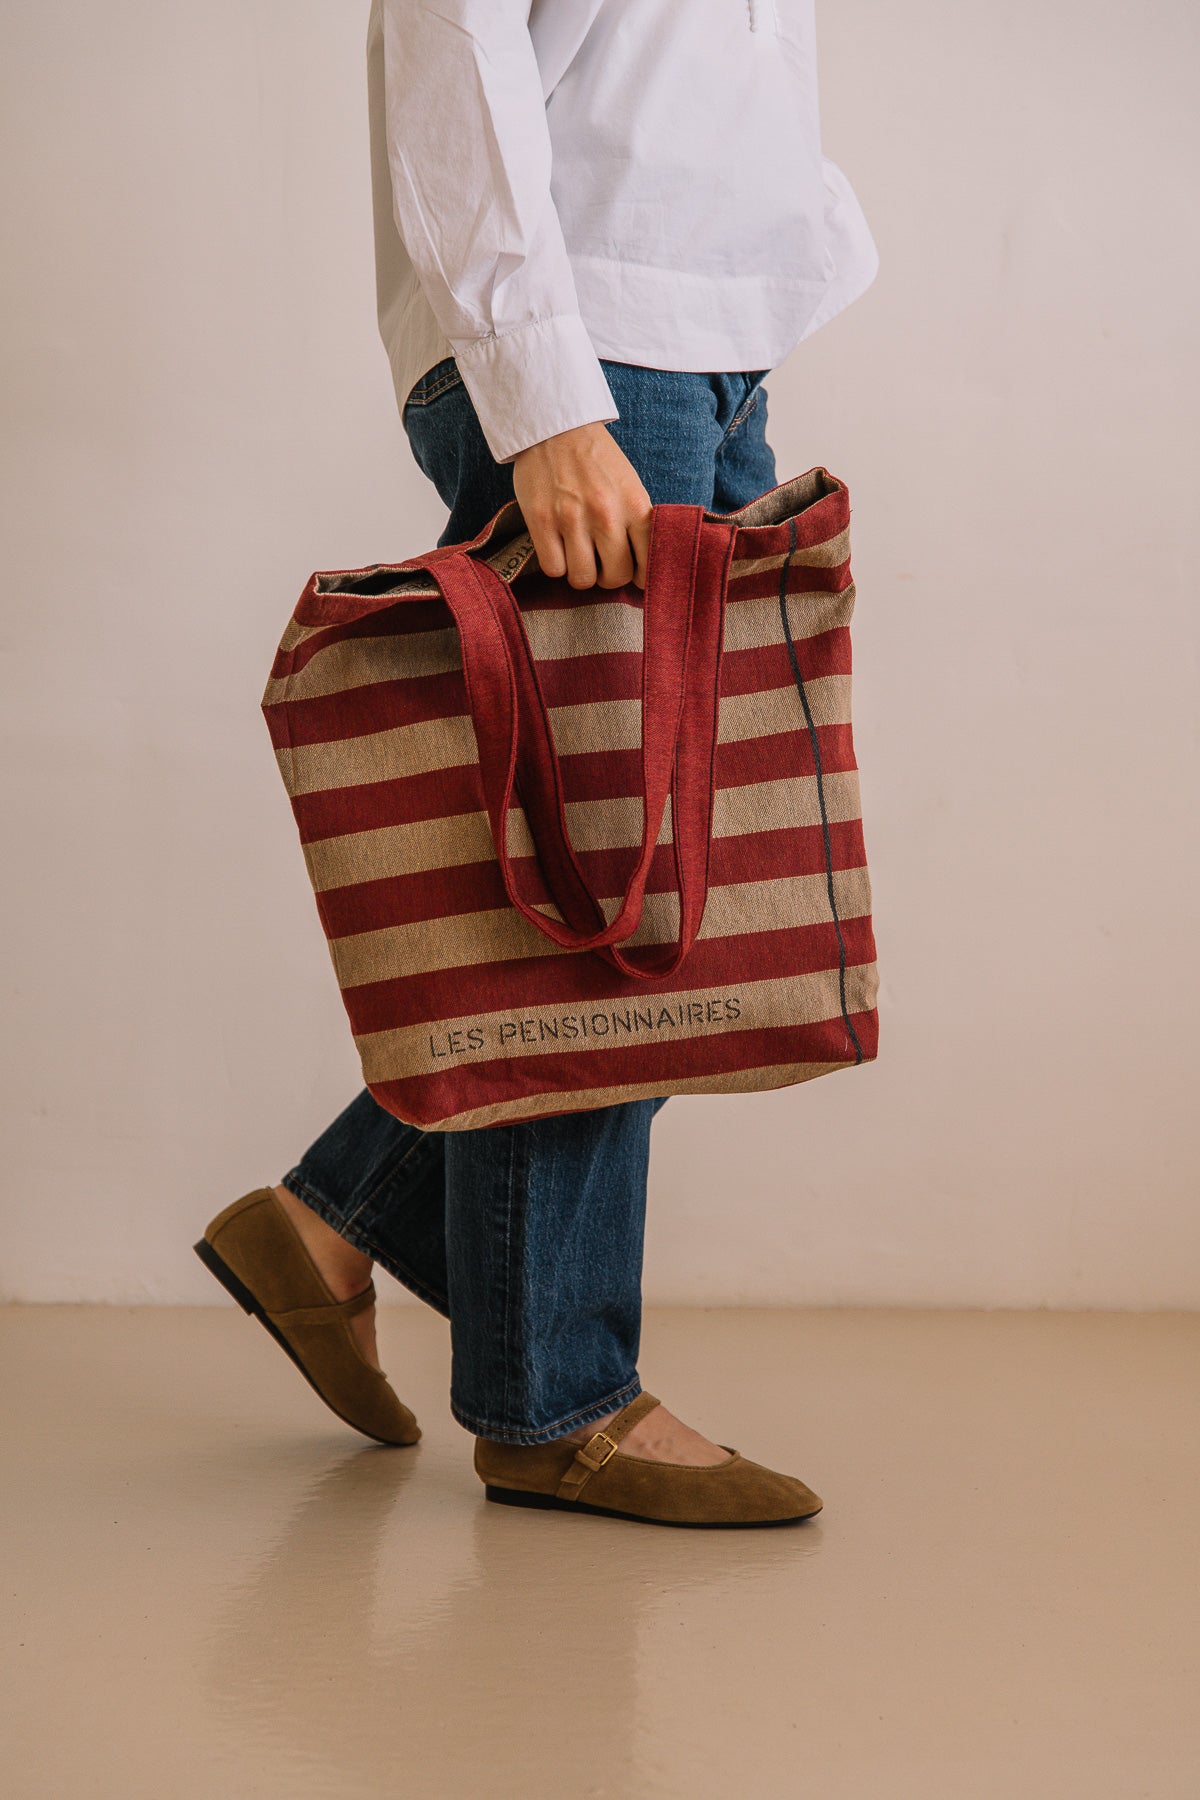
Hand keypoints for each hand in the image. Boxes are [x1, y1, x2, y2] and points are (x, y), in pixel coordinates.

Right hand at [512, 422, 651, 590]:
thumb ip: (637, 523)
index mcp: (634, 505)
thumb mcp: (629, 486)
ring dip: (580, 572)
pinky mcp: (541, 520)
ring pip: (582, 578)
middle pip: (615, 578)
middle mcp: (606, 514)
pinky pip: (553, 569)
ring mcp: (572, 518)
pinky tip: (558, 546)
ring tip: (578, 554)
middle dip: (608, 576)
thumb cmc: (596, 461)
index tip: (632, 571)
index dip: (640, 576)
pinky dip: (556, 564)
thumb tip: (641, 569)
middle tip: (600, 561)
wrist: (555, 427)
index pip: (648, 564)